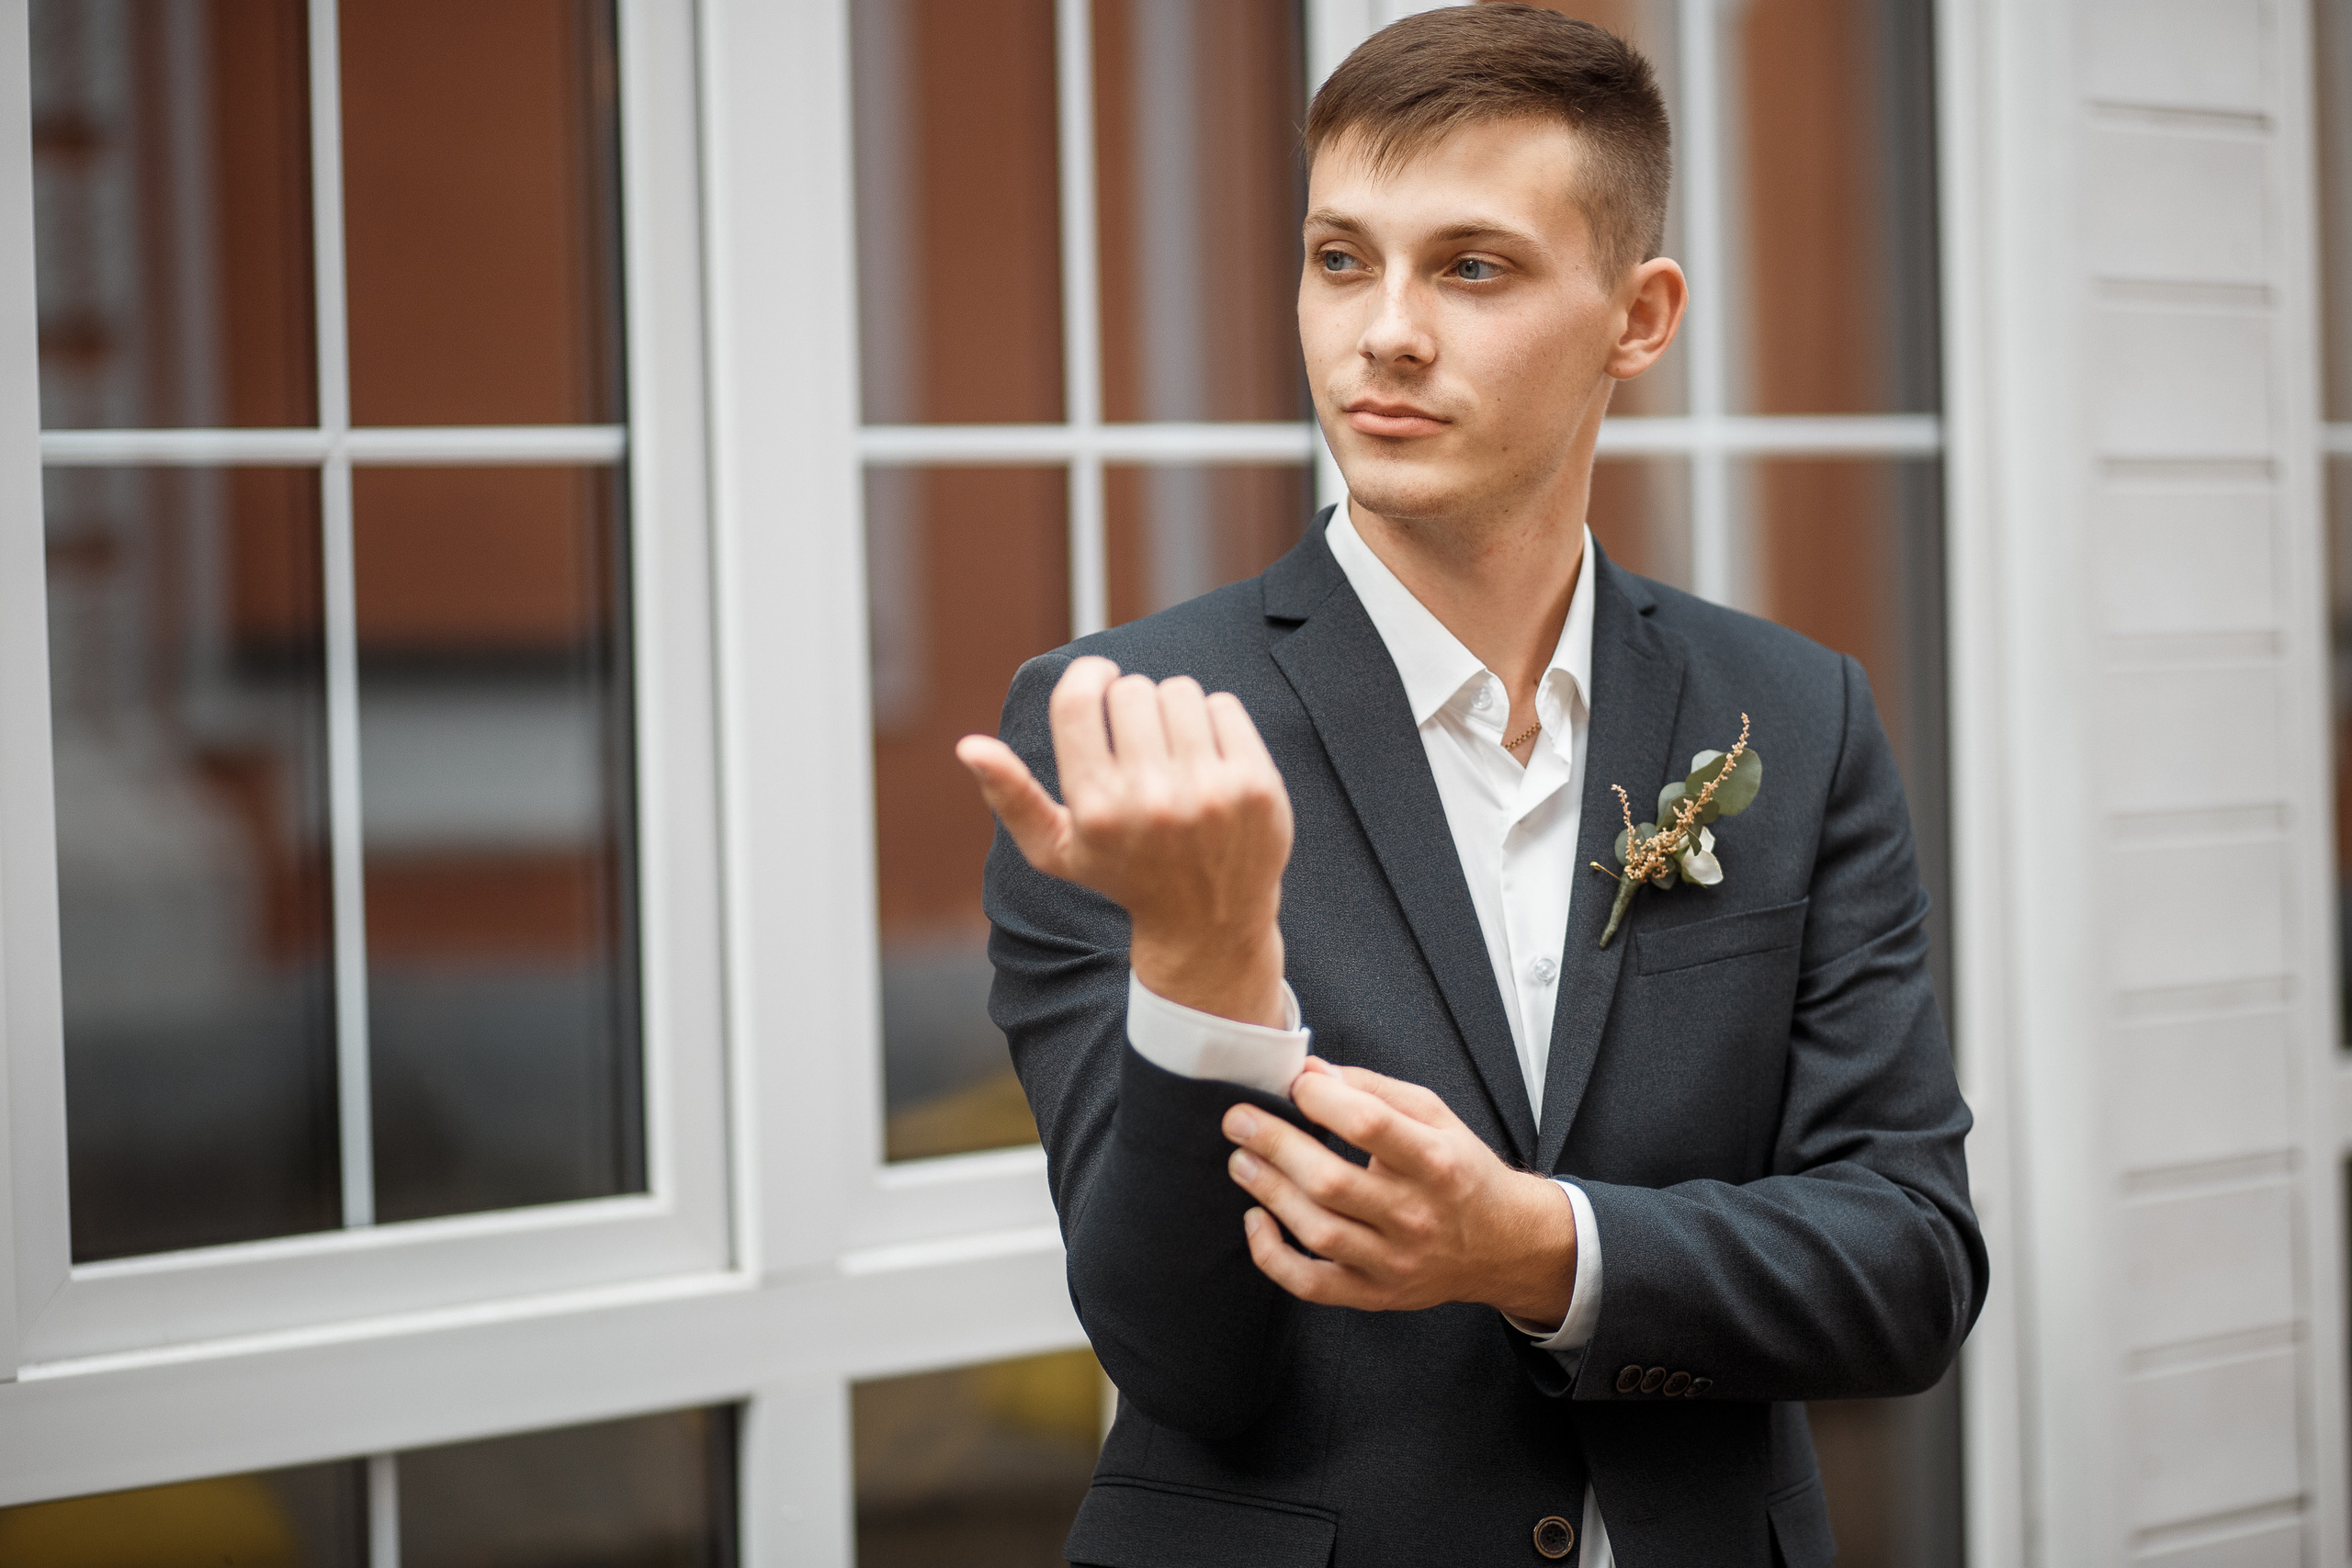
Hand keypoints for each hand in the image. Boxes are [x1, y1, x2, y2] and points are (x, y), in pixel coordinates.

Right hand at [956, 655, 1294, 1027]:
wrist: (1209, 923)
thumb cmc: (1123, 875)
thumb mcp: (1056, 850)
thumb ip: (1011, 796)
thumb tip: (969, 746)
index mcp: (1097, 809)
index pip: (1078, 700)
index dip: (1086, 674)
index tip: (1097, 679)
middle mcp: (1152, 799)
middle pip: (1131, 690)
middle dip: (1130, 702)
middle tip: (1138, 737)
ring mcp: (1209, 791)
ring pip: (1179, 690)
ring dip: (1172, 708)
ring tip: (1172, 749)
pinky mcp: (1256, 785)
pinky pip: (1224, 706)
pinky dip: (1213, 719)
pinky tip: (1207, 757)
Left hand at [1222, 1060, 1576, 1323]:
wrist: (1502, 1243)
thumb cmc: (1459, 1170)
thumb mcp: (1434, 1115)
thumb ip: (1372, 1089)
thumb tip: (1312, 1071)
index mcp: (1434, 1162)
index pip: (1370, 1125)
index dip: (1321, 1099)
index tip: (1295, 1084)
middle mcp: (1415, 1215)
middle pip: (1332, 1181)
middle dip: (1275, 1144)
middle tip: (1240, 1120)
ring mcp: (1394, 1260)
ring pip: (1318, 1230)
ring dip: (1269, 1190)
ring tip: (1242, 1160)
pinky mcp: (1374, 1293)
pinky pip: (1312, 1284)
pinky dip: (1272, 1256)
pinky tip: (1256, 1220)